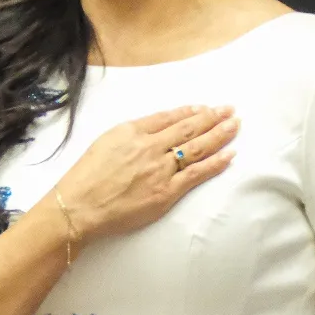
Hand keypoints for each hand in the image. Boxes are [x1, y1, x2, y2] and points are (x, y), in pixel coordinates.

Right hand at [53, 105, 238, 240]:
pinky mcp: (166, 192)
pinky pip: (196, 174)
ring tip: (235, 126)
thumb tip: (153, 130)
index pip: (168, 117)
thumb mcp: (105, 143)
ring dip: (219, 135)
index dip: (189, 112)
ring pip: (197, 147)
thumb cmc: (86, 178)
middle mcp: (149, 147)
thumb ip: (131, 134)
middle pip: (188, 128)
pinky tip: (229, 155)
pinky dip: (215, 163)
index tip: (204, 107)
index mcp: (132, 131)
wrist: (79, 206)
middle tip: (230, 110)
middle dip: (212, 117)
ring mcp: (160, 169)